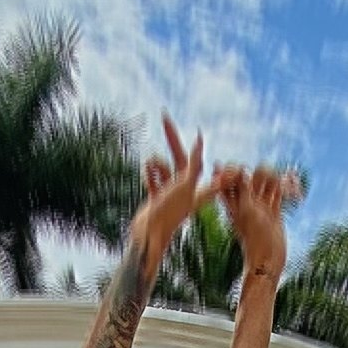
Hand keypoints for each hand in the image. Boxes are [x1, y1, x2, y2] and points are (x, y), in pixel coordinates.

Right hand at [132, 116, 214, 256]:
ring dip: (154, 165)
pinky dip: (148, 175)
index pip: (199, 159)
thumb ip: (194, 163)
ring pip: (161, 163)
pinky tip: (147, 183)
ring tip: (152, 176)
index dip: (198, 147)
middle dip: (171, 137)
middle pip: (179, 154)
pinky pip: (151, 174)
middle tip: (163, 115)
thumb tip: (199, 140)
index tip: (197, 131)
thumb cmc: (170, 211)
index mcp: (196, 185)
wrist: (147, 232)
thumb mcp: (185, 184)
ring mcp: (170, 189)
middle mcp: (185, 186)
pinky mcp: (156, 193)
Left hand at [215, 162, 300, 282]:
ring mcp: (261, 205)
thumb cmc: (255, 240)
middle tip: (271, 179)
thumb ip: (244, 192)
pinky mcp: (274, 211)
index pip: (231, 177)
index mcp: (234, 202)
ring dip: (278, 180)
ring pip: (268, 182)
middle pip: (252, 175)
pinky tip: (296, 192)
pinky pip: (280, 192)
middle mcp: (246, 201)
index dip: (234, 170)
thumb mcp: (247, 214)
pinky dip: (288, 188)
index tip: (241, 171)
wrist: (267, 261)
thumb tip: (243, 171)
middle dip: (262, 173)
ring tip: (286, 186)